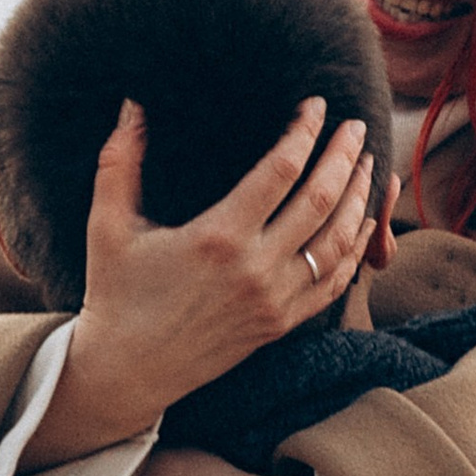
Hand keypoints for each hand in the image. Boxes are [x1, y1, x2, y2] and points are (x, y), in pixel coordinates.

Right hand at [28, 97, 377, 459]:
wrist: (127, 371)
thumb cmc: (115, 293)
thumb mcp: (107, 226)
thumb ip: (119, 161)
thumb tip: (132, 105)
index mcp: (217, 236)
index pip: (280, 170)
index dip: (305, 132)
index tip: (317, 106)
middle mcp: (255, 268)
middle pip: (321, 200)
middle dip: (345, 156)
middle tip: (356, 126)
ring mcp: (274, 300)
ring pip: (337, 241)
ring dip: (359, 198)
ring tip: (368, 165)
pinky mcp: (281, 324)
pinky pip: (334, 283)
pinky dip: (356, 249)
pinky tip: (364, 223)